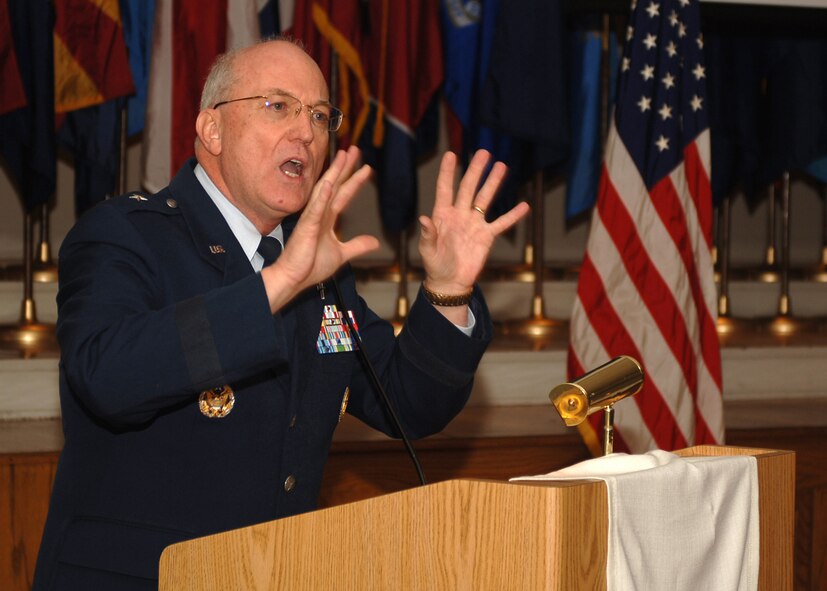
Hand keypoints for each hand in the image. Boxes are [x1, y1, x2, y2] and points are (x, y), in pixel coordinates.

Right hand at [261, 146, 378, 311]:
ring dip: (334, 173)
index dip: (355, 181)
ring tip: (343, 156)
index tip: (366, 167)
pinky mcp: (306, 227)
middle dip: (346, 167)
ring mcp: (312, 218)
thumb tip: (375, 241)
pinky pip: (315, 209)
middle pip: (335, 185)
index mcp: (327, 219)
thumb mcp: (342, 254)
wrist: (294, 278)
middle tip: (355, 149)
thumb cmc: (311, 266)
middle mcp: (320, 214)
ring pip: (325, 190)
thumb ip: (357, 245)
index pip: (344, 195)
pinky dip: (322, 196)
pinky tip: (328, 183)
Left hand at [419, 150, 530, 298]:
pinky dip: (512, 216)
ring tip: (502, 166)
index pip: (445, 189)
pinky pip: (501, 223)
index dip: (447, 172)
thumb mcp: (427, 251)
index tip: (451, 154)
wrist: (450, 282)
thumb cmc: (435, 265)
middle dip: (476, 170)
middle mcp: (459, 214)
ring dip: (493, 183)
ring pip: (485, 199)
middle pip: (468, 188)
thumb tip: (424, 219)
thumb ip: (428, 235)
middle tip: (484, 153)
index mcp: (442, 215)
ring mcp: (474, 223)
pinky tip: (524, 205)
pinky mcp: (486, 236)